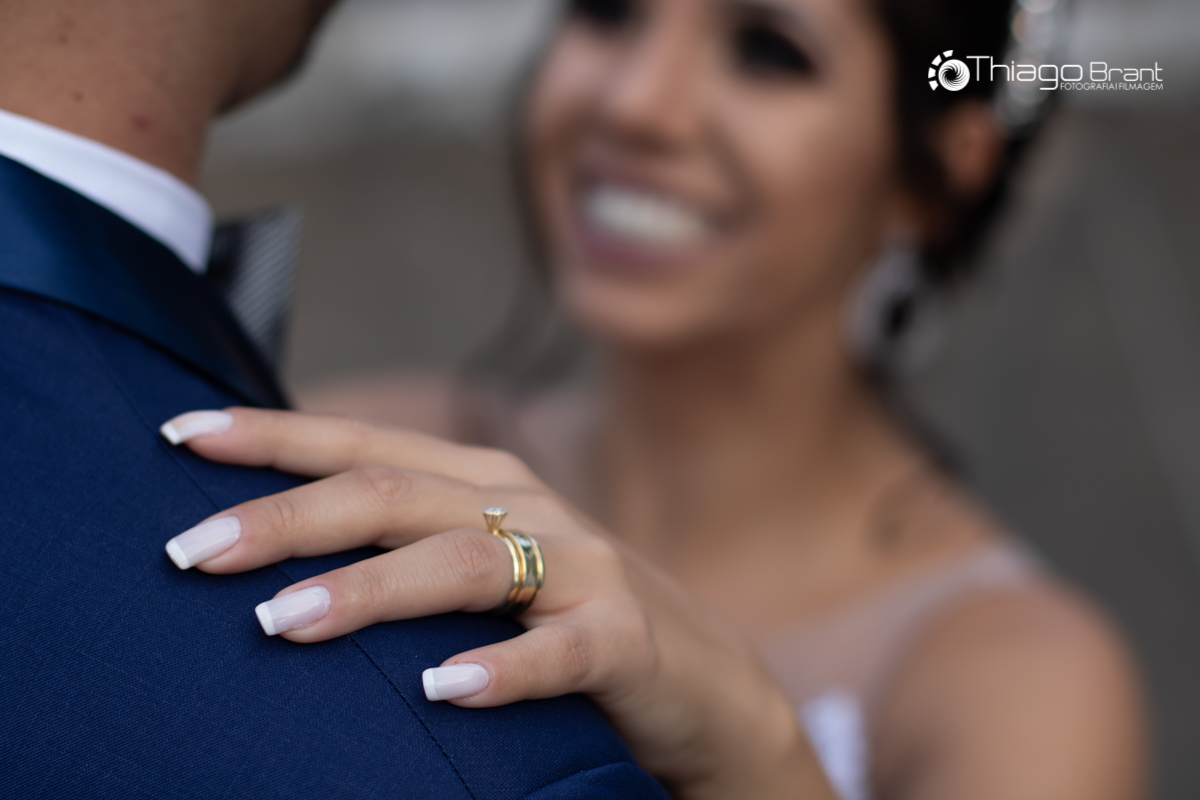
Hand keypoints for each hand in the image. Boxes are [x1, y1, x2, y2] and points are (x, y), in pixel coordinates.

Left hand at [159, 408, 833, 799]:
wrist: (704, 681)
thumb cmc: (564, 618)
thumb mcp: (480, 566)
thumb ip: (400, 546)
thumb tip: (271, 553)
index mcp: (477, 482)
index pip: (360, 447)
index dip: (270, 436)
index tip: (176, 435)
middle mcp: (522, 505)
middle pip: (389, 495)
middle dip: (285, 519)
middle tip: (191, 554)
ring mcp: (580, 566)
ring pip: (461, 562)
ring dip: (369, 590)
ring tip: (284, 624)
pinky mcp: (627, 637)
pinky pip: (561, 650)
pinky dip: (502, 667)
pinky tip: (443, 690)